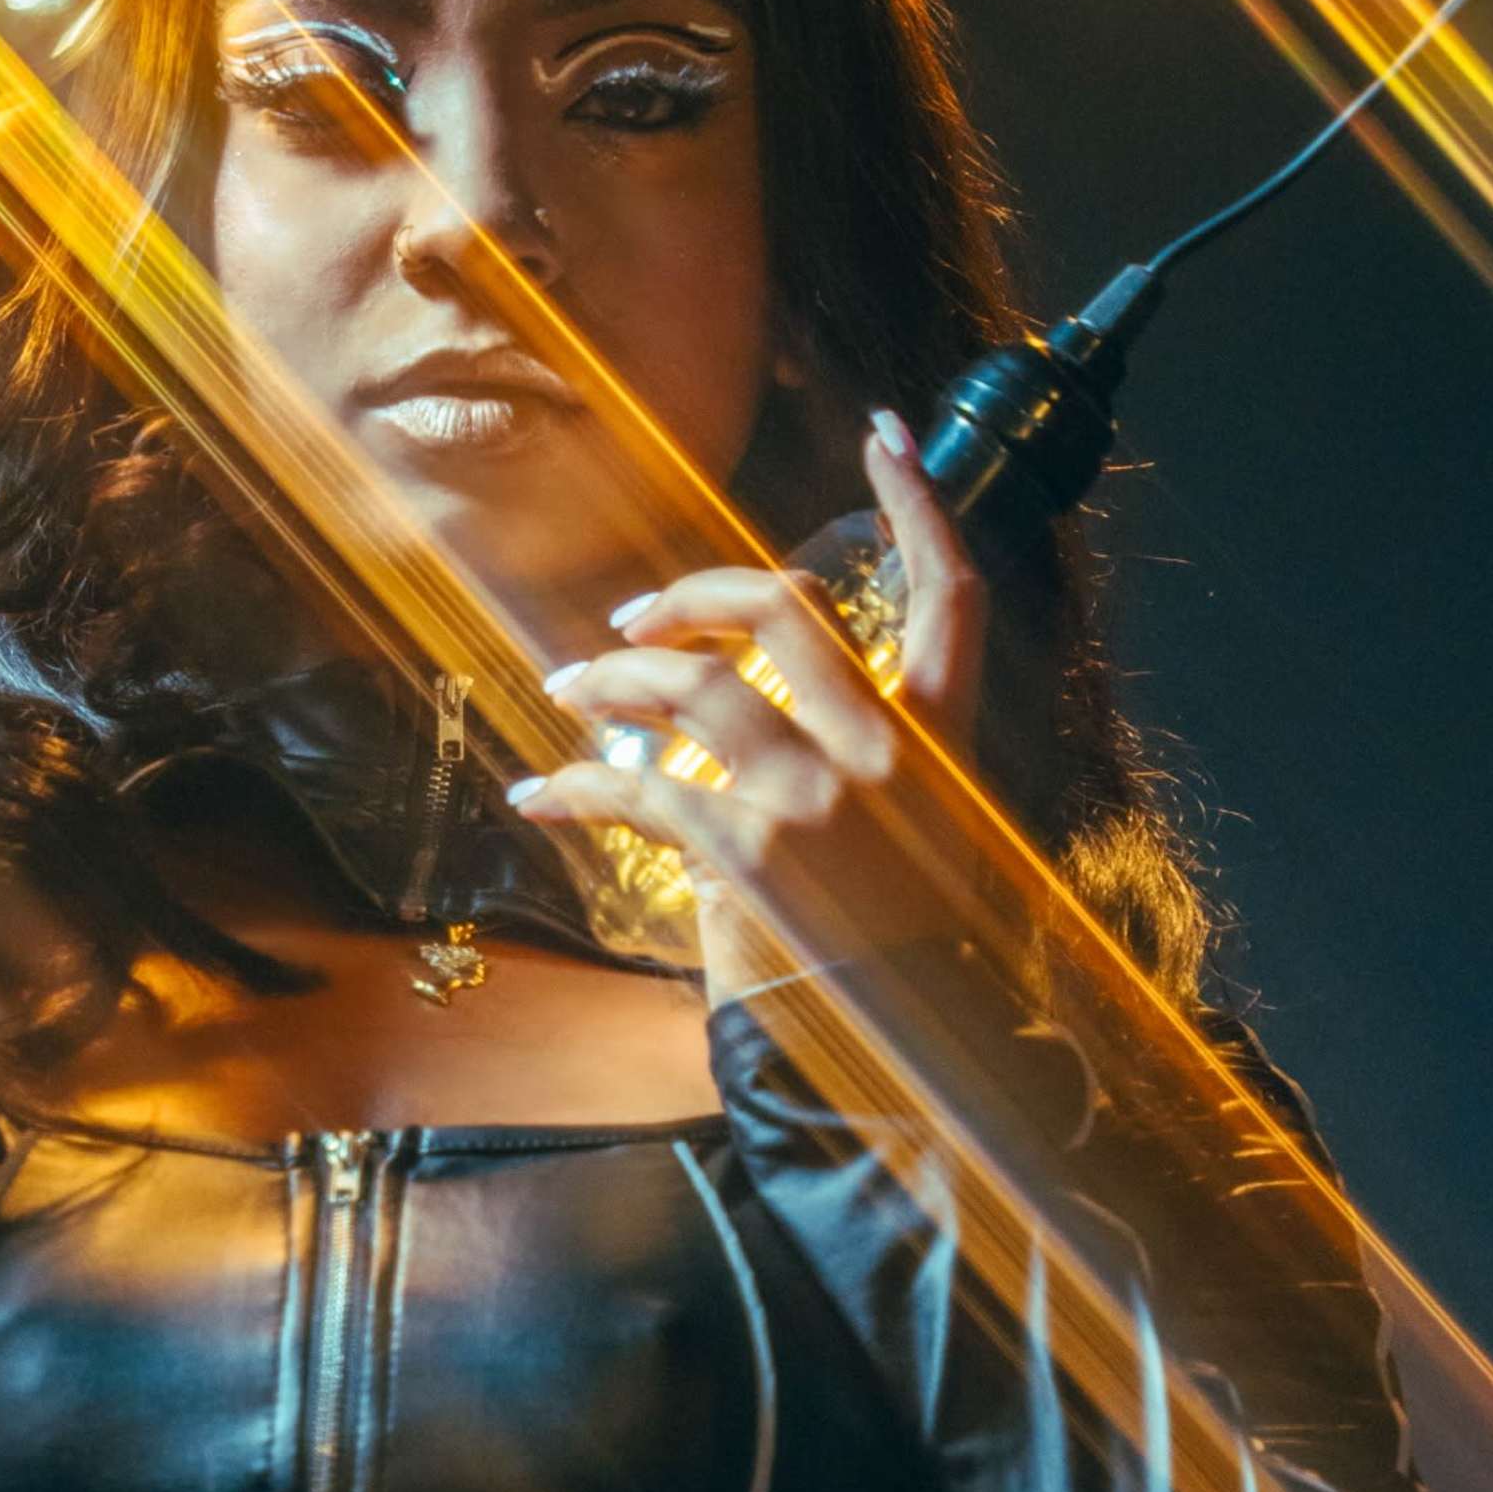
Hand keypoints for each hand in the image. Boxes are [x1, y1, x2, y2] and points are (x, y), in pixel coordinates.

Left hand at [509, 416, 984, 994]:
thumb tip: (727, 710)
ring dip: (615, 680)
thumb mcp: (908, 843)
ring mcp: (819, 802)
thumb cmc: (895, 957)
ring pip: (693, 685)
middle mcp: (888, 757)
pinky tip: (539, 792)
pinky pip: (640, 790)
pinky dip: (576, 786)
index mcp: (945, 744)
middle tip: (631, 619)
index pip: (953, 596)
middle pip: (783, 608)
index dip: (922, 505)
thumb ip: (846, 764)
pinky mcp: (753, 857)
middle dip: (691, 595)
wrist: (908, 1056)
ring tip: (572, 694)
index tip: (888, 434)